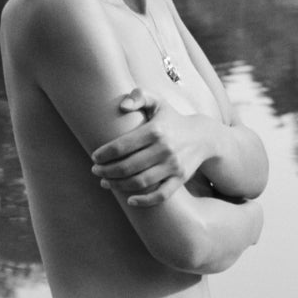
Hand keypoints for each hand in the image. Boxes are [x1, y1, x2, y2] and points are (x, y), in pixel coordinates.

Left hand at [91, 88, 208, 208]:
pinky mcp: (180, 179)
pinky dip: (144, 201)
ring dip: (118, 185)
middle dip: (106, 171)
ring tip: (105, 182)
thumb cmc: (171, 119)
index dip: (104, 154)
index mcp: (155, 130)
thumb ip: (138, 96)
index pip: (122, 146)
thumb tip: (122, 106)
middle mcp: (165, 149)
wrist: (203, 136)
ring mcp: (173, 166)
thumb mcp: (157, 102)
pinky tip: (129, 201)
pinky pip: (161, 195)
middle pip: (127, 166)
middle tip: (96, 171)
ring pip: (140, 182)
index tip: (94, 157)